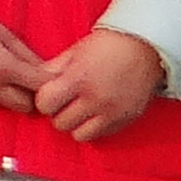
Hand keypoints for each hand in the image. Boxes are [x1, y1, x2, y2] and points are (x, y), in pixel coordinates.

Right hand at [0, 5, 43, 111]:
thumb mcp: (5, 34)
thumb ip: (28, 56)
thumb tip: (49, 73)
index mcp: (2, 67)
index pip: (40, 86)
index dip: (48, 83)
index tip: (47, 78)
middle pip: (25, 106)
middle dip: (30, 95)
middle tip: (26, 81)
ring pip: (4, 106)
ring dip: (8, 96)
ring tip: (0, 77)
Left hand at [34, 29, 164, 144]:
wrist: (147, 46)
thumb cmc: (109, 45)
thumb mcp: (74, 52)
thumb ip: (52, 71)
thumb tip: (33, 84)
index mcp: (79, 79)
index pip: (45, 105)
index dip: (44, 100)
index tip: (51, 93)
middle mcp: (96, 99)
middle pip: (60, 123)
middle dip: (59, 112)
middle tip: (67, 100)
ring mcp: (113, 112)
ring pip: (79, 135)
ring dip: (76, 123)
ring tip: (82, 108)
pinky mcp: (126, 119)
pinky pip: (101, 135)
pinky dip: (95, 126)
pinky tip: (97, 111)